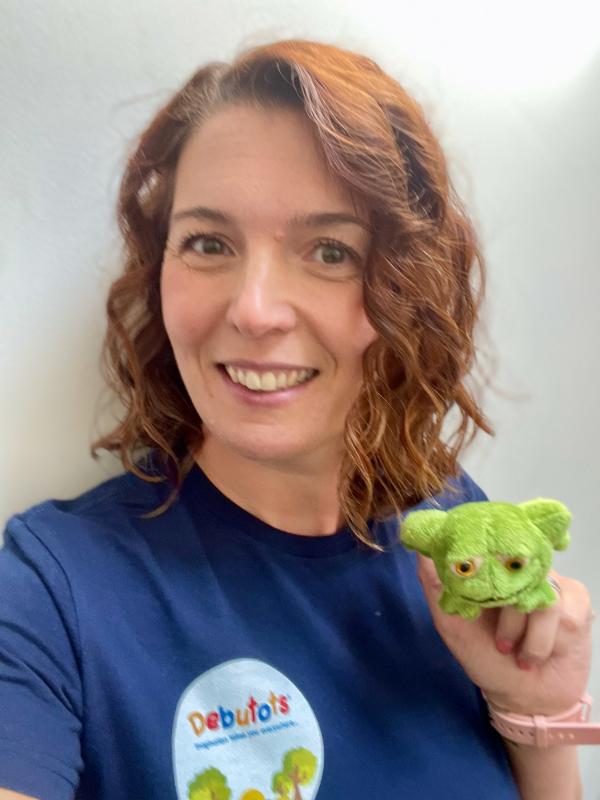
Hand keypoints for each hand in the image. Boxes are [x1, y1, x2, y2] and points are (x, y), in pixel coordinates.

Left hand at [417, 554, 594, 715]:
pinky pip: (559, 611)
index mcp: (493, 569)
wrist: (523, 698)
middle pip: (514, 565)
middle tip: (497, 642)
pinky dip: (541, 640)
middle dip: (501, 609)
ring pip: (536, 593)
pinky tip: (534, 655)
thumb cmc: (485, 658)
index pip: (490, 541)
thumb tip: (421, 549)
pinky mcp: (576, 601)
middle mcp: (523, 570)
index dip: (482, 553)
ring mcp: (551, 582)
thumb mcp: (452, 624)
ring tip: (512, 652)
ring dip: (520, 632)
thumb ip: (436, 586)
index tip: (474, 581)